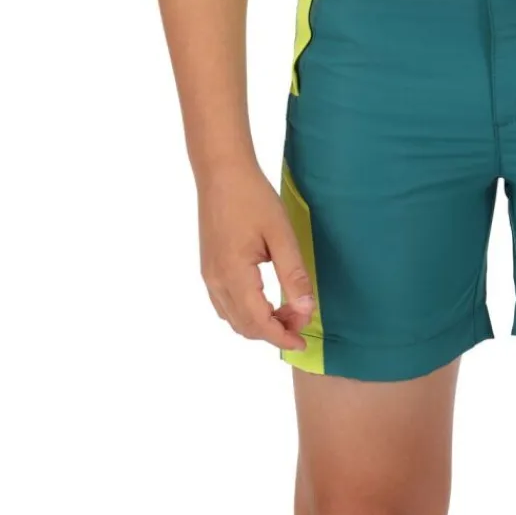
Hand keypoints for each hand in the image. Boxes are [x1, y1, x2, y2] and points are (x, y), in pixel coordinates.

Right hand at [197, 164, 314, 346]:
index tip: (303, 342)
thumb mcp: (281, 235)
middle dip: (275, 331)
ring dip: (261, 323)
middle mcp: (216, 281)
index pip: (258, 322)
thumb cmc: (252, 197)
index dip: (282, 337)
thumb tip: (305, 309)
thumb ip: (293, 275)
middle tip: (301, 317)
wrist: (221, 172)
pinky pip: (225, 306)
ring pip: (233, 319)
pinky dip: (247, 313)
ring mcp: (209, 276)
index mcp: (233, 274)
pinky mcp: (209, 269)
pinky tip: (267, 301)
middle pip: (245, 326)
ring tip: (288, 309)